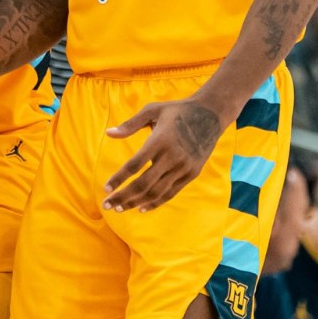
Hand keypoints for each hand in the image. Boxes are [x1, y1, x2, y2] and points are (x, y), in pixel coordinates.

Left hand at [104, 98, 222, 211]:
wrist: (211, 114)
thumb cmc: (177, 110)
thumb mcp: (152, 110)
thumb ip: (130, 124)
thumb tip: (108, 134)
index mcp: (160, 140)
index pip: (135, 165)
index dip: (119, 178)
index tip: (106, 188)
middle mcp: (172, 157)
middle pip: (143, 184)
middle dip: (123, 196)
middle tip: (107, 204)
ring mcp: (184, 167)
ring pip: (156, 192)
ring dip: (136, 203)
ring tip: (119, 208)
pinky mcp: (192, 174)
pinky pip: (170, 193)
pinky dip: (155, 203)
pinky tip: (141, 208)